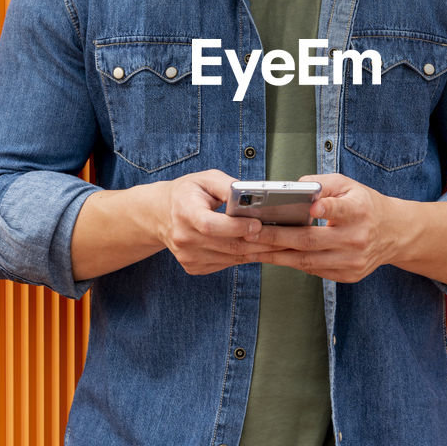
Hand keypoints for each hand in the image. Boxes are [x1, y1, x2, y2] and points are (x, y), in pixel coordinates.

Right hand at [71, 169, 268, 279]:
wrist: (161, 214)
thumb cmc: (188, 193)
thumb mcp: (205, 179)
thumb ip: (228, 186)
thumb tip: (253, 195)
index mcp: (184, 211)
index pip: (210, 225)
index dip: (235, 227)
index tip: (258, 224)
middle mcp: (184, 238)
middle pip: (227, 245)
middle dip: (260, 241)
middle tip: (285, 236)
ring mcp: (188, 256)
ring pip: (232, 258)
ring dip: (260, 252)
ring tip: (284, 244)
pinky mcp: (194, 267)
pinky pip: (227, 264)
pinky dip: (247, 257)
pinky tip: (262, 249)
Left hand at [249, 173, 397, 282]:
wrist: (394, 233)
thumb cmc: (365, 204)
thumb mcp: (349, 185)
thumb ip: (322, 184)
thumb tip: (292, 189)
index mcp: (360, 210)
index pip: (342, 210)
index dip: (327, 209)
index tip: (311, 207)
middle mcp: (358, 238)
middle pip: (312, 241)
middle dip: (278, 237)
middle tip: (251, 233)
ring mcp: (353, 261)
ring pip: (308, 261)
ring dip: (277, 256)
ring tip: (252, 248)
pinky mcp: (349, 275)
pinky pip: (314, 270)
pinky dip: (291, 263)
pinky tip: (272, 256)